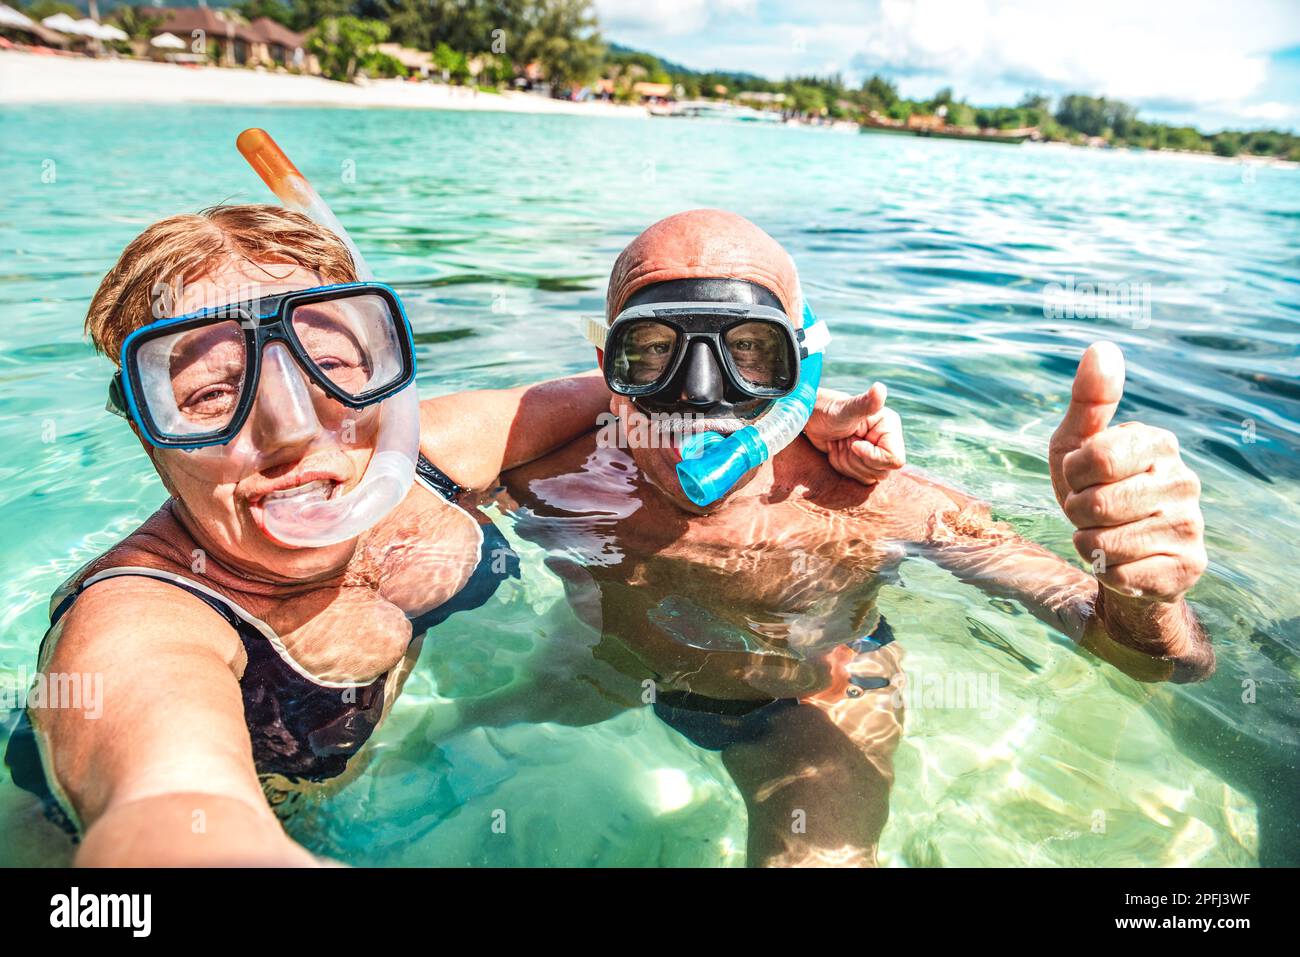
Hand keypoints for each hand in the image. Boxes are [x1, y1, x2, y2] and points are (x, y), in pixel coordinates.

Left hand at [806, 383, 905, 485]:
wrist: (812, 419)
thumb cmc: (828, 411)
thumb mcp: (846, 410)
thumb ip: (865, 403)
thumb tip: (879, 388)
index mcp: (889, 427)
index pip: (894, 460)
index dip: (871, 457)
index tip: (854, 444)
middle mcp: (887, 441)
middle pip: (881, 472)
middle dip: (856, 460)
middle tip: (844, 440)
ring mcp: (876, 453)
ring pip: (869, 477)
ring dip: (847, 463)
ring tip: (839, 443)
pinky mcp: (864, 462)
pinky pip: (860, 478)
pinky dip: (843, 467)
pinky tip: (837, 450)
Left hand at [1049, 342, 1205, 602]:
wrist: (1119, 552)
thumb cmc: (1094, 489)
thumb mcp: (1077, 444)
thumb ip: (1088, 400)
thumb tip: (1103, 348)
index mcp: (1159, 443)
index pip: (1095, 457)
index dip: (1073, 474)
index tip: (1082, 477)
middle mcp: (1184, 481)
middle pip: (1095, 504)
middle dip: (1076, 513)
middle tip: (1091, 511)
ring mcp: (1190, 526)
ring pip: (1104, 542)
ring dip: (1088, 543)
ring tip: (1105, 534)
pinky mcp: (1186, 567)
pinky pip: (1120, 574)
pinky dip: (1106, 571)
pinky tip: (1123, 561)